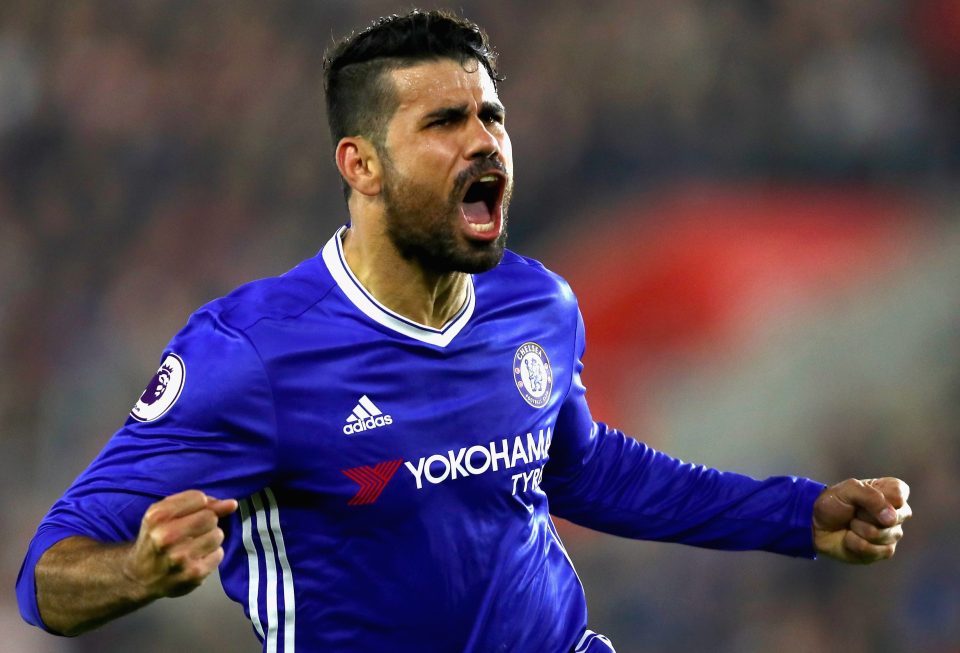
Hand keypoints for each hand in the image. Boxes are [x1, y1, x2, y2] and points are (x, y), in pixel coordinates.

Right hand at [123, 490, 237, 598]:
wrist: (139, 576)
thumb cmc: (156, 538)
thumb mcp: (165, 514)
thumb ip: (198, 503)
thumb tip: (232, 504)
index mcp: (157, 517)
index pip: (199, 499)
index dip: (201, 505)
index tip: (192, 513)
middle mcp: (166, 537)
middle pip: (210, 517)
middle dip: (206, 522)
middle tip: (193, 532)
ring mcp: (180, 558)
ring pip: (217, 535)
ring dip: (210, 539)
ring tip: (194, 546)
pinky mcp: (193, 574)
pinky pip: (219, 554)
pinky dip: (211, 555)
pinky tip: (196, 559)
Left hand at [813, 477, 910, 563]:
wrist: (817, 525)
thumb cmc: (833, 503)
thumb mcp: (848, 490)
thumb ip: (871, 497)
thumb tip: (891, 518)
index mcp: (890, 491)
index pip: (899, 494)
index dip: (880, 498)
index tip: (861, 498)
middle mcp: (896, 513)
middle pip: (894, 517)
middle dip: (866, 515)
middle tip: (854, 512)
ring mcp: (892, 533)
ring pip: (885, 535)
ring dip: (859, 530)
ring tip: (851, 525)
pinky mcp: (884, 551)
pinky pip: (877, 550)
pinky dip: (857, 544)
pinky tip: (851, 538)